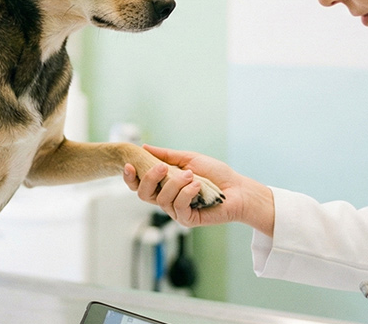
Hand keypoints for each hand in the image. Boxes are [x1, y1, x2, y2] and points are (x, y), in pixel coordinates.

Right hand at [123, 144, 273, 234]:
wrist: (238, 189)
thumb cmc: (215, 174)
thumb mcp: (189, 159)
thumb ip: (167, 155)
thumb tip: (145, 147)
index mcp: (164, 184)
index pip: (139, 184)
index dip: (130, 177)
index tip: (130, 164)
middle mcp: (167, 198)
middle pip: (143, 194)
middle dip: (149, 178)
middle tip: (163, 167)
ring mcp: (175, 211)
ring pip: (161, 199)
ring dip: (175, 184)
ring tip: (192, 175)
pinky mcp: (187, 220)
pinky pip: (177, 207)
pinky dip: (186, 193)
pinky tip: (198, 186)